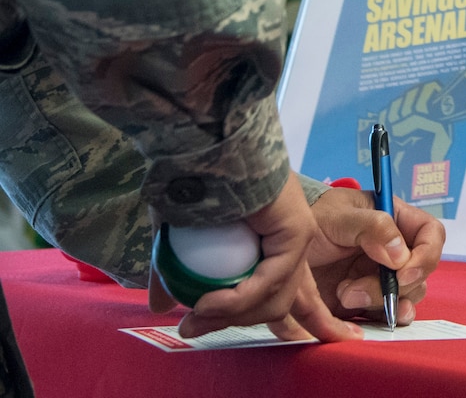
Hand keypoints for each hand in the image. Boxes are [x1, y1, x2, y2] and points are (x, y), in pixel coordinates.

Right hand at [150, 175, 363, 341]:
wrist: (203, 143)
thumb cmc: (193, 181)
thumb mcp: (177, 236)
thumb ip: (172, 271)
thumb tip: (160, 306)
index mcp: (268, 244)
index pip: (273, 294)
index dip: (251, 320)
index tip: (206, 332)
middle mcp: (288, 242)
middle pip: (272, 302)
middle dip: (234, 323)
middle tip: (191, 330)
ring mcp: (297, 237)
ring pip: (273, 298)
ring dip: (230, 316)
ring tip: (194, 319)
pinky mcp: (297, 234)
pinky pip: (270, 280)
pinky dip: (238, 299)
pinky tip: (208, 304)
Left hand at [306, 187, 444, 325]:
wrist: (282, 247)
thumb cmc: (310, 218)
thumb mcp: (337, 215)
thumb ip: (372, 227)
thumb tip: (401, 255)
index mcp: (395, 221)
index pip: (431, 235)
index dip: (426, 255)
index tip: (403, 272)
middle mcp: (395, 251)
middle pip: (420, 274)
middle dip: (393, 286)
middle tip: (356, 288)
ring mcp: (382, 277)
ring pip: (406, 298)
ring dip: (380, 303)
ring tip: (345, 295)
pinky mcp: (367, 302)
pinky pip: (385, 316)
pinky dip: (377, 321)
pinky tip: (358, 318)